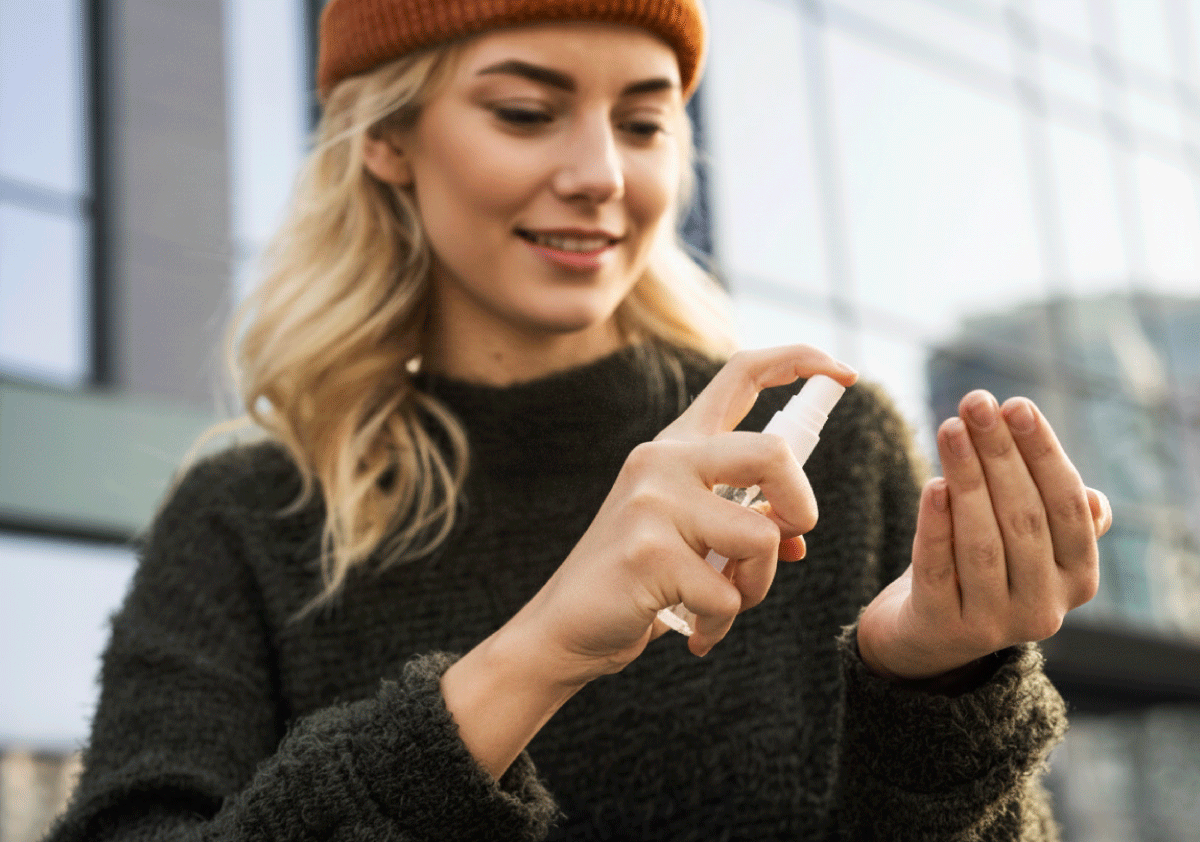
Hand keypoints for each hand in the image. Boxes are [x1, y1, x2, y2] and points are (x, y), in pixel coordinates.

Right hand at [510, 345, 858, 682]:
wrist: (563, 628)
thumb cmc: (636, 581)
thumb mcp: (691, 538)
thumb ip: (741, 520)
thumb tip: (796, 536)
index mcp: (677, 445)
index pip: (741, 374)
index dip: (800, 361)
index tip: (844, 371)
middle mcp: (663, 460)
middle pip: (774, 454)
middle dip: (801, 508)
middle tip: (785, 543)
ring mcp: (652, 503)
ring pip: (762, 536)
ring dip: (757, 585)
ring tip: (721, 602)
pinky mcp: (648, 553)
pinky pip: (728, 594)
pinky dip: (723, 623)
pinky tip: (696, 630)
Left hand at [858, 390, 1112, 681]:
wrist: (926, 633)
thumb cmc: (983, 566)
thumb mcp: (1027, 541)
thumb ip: (1052, 513)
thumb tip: (1092, 497)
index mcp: (1079, 578)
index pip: (1067, 505)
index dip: (1043, 453)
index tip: (1016, 406)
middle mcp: (1045, 607)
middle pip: (1024, 518)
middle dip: (999, 453)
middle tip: (974, 403)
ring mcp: (995, 623)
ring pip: (982, 541)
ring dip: (966, 477)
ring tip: (949, 428)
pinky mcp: (944, 628)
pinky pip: (938, 568)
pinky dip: (936, 524)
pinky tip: (932, 485)